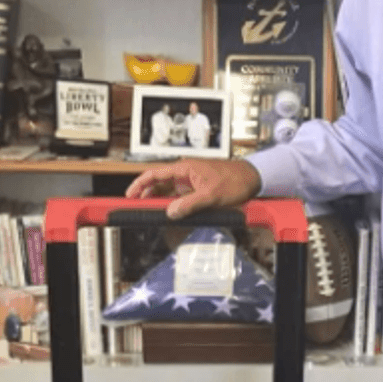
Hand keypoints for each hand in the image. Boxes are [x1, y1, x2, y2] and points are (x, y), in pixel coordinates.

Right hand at [124, 158, 262, 218]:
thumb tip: (171, 212)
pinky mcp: (198, 189)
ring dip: (160, 201)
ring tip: (150, 211)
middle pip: (159, 183)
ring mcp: (191, 181)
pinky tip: (171, 213)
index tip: (130, 195)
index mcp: (185, 168)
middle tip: (136, 206)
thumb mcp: (211, 195)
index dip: (140, 184)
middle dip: (147, 194)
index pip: (154, 174)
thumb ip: (190, 204)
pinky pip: (180, 197)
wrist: (252, 179)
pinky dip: (174, 204)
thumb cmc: (235, 180)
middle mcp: (186, 173)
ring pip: (169, 191)